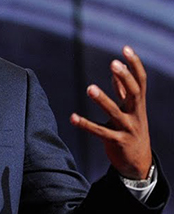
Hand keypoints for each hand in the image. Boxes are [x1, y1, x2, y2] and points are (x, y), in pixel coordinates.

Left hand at [70, 46, 151, 179]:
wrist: (138, 165)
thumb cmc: (132, 131)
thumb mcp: (131, 111)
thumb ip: (123, 93)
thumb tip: (116, 74)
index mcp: (138, 104)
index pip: (140, 81)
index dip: (135, 64)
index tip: (125, 48)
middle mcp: (136, 114)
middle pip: (134, 92)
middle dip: (125, 77)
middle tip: (113, 63)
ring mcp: (127, 129)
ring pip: (115, 112)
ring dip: (102, 100)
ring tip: (90, 88)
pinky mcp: (116, 142)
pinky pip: (100, 132)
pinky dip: (85, 124)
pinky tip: (72, 117)